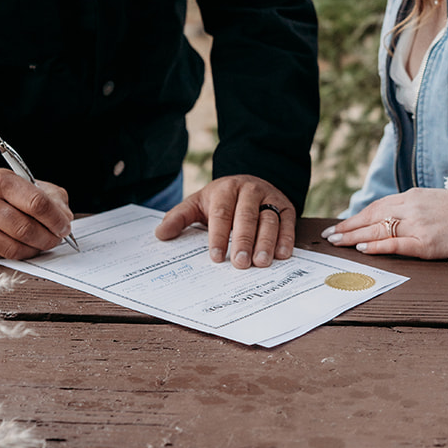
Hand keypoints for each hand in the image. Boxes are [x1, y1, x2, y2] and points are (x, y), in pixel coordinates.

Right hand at [0, 168, 71, 260]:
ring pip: (15, 248)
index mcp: (1, 182)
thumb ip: (50, 197)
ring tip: (43, 243)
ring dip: (35, 249)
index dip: (55, 219)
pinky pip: (2, 256)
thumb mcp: (22, 181)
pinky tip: (23, 246)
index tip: (65, 226)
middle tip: (57, 238)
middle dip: (49, 238)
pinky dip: (18, 254)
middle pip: (26, 229)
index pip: (36, 203)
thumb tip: (65, 219)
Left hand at [155, 175, 294, 268]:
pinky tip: (282, 255)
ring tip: (261, 263)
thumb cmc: (220, 200)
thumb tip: (160, 234)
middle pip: (246, 217)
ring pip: (269, 220)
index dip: (218, 236)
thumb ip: (179, 218)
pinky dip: (286, 238)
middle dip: (244, 241)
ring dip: (266, 242)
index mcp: (225, 189)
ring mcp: (269, 197)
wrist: (248, 183)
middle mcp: (249, 191)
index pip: (221, 213)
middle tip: (240, 264)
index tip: (216, 257)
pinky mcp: (286, 206)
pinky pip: (287, 222)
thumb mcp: (197, 203)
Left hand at [322, 188, 447, 260]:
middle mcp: (411, 208)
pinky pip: (396, 244)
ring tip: (339, 243)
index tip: (338, 226)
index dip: (354, 217)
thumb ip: (405, 207)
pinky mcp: (426, 243)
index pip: (375, 207)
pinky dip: (377, 246)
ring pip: (379, 230)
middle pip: (372, 218)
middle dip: (348, 228)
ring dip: (355, 237)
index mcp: (410, 196)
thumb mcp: (427, 201)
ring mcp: (418, 225)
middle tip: (330, 237)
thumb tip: (379, 219)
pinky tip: (362, 249)